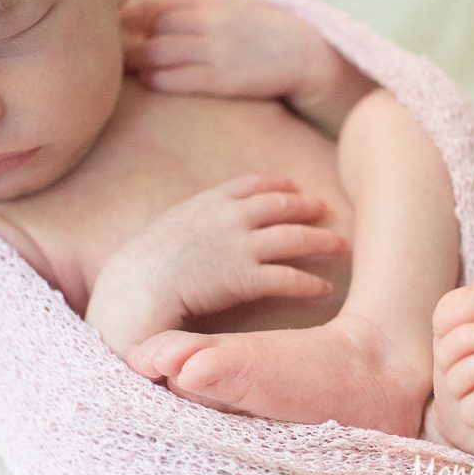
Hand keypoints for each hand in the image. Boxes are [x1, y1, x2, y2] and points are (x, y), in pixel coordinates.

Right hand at [85, 174, 346, 358]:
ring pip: (293, 238)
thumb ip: (191, 223)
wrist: (134, 289)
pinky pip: (288, 278)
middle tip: (325, 209)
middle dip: (306, 207)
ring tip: (340, 245)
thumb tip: (199, 229)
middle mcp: (229, 218)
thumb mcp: (166, 230)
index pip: (250, 185)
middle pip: (280, 206)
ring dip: (320, 240)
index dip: (275, 184)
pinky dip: (309, 283)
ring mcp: (240, 246)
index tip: (291, 186)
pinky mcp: (246, 278)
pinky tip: (323, 290)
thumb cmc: (141, 268)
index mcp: (207, 203)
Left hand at [121, 0, 324, 101]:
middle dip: (130, 42)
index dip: (129, 17)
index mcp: (211, 0)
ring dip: (137, 62)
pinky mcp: (223, 79)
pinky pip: (177, 79)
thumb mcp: (228, 7)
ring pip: (159, 52)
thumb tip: (145, 18)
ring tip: (129, 69)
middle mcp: (212, 20)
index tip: (116, 28)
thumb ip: (192, 10)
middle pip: (153, 29)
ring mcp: (217, 50)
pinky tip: (149, 81)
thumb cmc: (258, 33)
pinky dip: (156, 79)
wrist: (304, 54)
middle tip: (116, 55)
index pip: (156, 4)